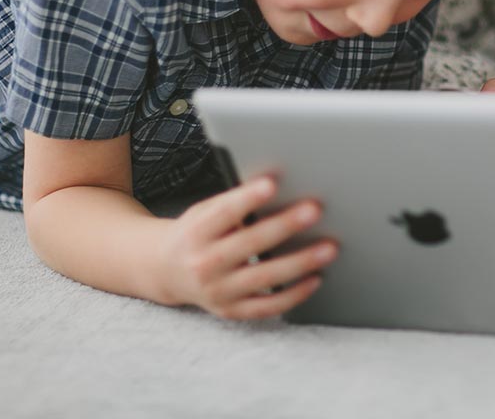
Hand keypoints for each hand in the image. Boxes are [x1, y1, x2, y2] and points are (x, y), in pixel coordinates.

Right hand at [156, 175, 335, 319]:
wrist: (165, 271)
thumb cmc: (196, 233)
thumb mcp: (205, 211)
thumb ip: (235, 202)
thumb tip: (277, 183)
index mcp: (196, 233)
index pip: (223, 213)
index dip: (247, 199)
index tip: (272, 184)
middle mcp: (203, 264)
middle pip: (248, 245)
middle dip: (283, 226)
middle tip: (314, 210)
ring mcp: (217, 291)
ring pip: (263, 278)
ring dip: (300, 263)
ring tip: (329, 248)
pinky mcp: (230, 311)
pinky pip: (266, 307)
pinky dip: (294, 295)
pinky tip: (316, 279)